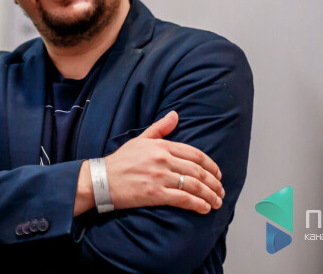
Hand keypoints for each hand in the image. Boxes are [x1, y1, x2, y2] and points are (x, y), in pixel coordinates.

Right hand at [75, 111, 223, 215]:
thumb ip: (160, 128)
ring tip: (217, 202)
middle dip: (214, 183)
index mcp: (162, 146)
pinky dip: (197, 204)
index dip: (211, 165)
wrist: (101, 179)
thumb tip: (175, 114)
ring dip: (210, 195)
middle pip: (198, 171)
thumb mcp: (140, 139)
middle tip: (221, 191)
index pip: (195, 154)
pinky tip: (204, 208)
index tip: (218, 174)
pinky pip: (183, 199)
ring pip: (194, 186)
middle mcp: (163, 159)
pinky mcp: (155, 194)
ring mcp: (160, 177)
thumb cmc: (121, 161)